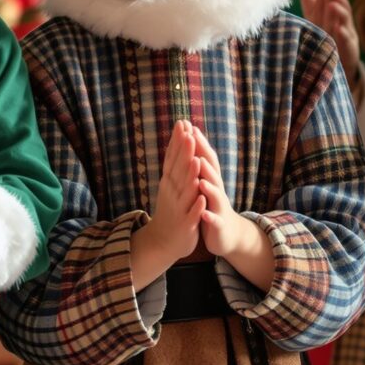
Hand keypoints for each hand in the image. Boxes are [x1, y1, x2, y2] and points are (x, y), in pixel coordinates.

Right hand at [131, 120, 205, 286]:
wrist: (163, 241)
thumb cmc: (171, 209)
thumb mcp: (170, 185)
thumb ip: (175, 165)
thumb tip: (176, 141)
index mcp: (169, 182)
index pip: (173, 157)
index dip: (177, 141)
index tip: (181, 123)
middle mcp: (172, 192)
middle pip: (178, 169)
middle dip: (183, 152)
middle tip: (188, 133)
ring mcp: (178, 208)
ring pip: (185, 190)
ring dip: (190, 176)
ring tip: (195, 161)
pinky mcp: (186, 224)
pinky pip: (192, 214)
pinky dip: (196, 206)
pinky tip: (201, 198)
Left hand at [191, 129, 274, 289]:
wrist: (227, 234)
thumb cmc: (211, 205)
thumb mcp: (205, 184)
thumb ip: (200, 166)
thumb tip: (192, 142)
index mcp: (210, 180)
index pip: (204, 158)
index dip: (198, 143)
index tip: (188, 126)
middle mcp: (217, 190)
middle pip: (211, 171)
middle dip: (203, 156)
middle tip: (194, 142)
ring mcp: (219, 207)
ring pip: (216, 194)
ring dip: (209, 185)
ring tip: (201, 178)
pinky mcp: (219, 224)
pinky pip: (214, 219)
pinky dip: (209, 215)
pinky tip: (203, 212)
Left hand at [297, 0, 361, 90]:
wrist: (334, 62)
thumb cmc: (324, 32)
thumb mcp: (315, 11)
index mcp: (334, 12)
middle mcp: (342, 21)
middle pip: (341, 6)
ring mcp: (346, 34)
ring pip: (345, 21)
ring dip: (339, 12)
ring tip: (333, 4)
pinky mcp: (347, 49)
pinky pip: (345, 41)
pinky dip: (342, 34)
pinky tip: (338, 29)